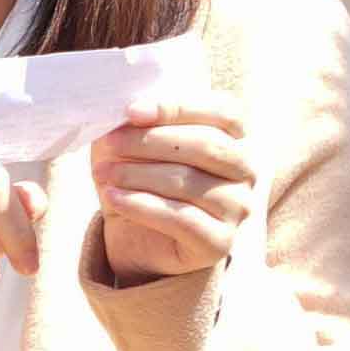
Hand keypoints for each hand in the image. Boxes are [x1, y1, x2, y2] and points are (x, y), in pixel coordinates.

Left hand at [88, 102, 257, 287]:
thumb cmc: (142, 180)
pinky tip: (113, 197)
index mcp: (235, 137)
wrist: (138, 238)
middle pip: (206, 145)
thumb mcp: (135, 145)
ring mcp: (237, 208)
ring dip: (138, 174)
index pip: (223, 112)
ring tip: (104, 173)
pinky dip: (141, 205)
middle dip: (150, 141)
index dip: (179, 108)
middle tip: (110, 143)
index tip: (132, 111)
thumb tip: (128, 113)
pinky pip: (181, 218)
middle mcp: (245, 171)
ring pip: (189, 182)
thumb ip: (138, 123)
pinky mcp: (220, 242)